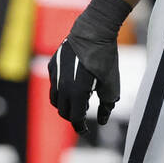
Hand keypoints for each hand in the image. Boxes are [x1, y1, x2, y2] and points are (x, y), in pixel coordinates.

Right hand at [48, 0, 131, 132]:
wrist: (93, 32)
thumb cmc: (106, 58)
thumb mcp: (111, 84)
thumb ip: (107, 104)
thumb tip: (103, 120)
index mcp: (77, 94)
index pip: (75, 118)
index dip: (80, 127)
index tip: (85, 130)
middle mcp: (62, 87)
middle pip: (63, 111)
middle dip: (73, 116)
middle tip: (84, 114)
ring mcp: (55, 76)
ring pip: (55, 100)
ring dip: (65, 105)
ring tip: (79, 100)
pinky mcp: (52, 66)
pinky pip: (54, 85)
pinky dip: (62, 91)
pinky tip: (74, 85)